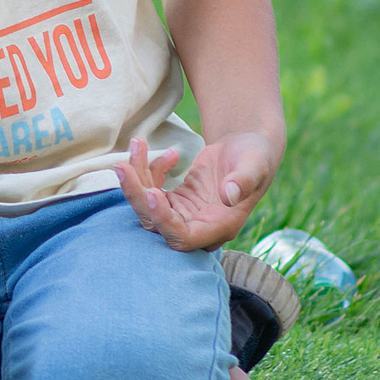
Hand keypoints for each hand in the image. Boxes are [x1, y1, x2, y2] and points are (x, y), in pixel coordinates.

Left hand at [115, 131, 275, 250]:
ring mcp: (183, 215)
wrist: (247, 151)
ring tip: (138, 143)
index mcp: (219, 227)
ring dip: (136, 177)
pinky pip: (150, 190)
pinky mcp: (174, 201)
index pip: (183, 237)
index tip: (150, 193)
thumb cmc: (255, 158)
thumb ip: (244, 180)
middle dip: (136, 194)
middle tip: (123, 165)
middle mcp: (198, 227)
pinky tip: (168, 152)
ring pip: (147, 206)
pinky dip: (148, 169)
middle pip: (156, 223)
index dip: (163, 220)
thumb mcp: (255, 164)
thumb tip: (230, 195)